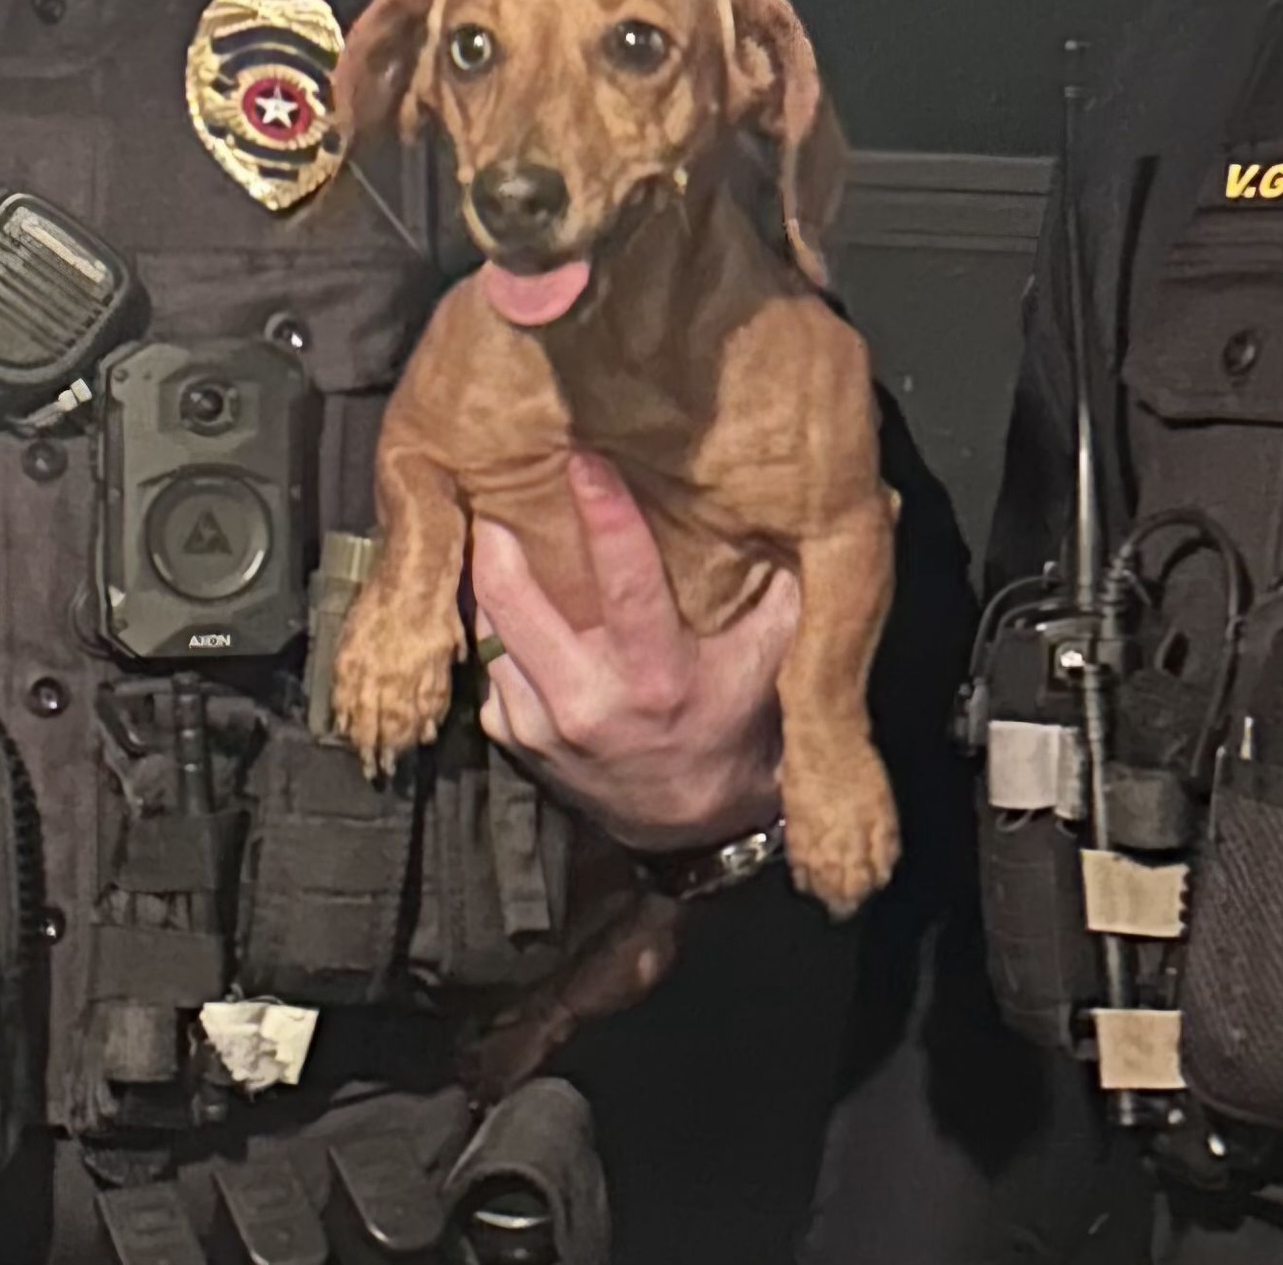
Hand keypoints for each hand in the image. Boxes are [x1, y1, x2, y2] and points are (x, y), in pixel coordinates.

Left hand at [472, 453, 799, 850]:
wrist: (692, 825)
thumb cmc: (736, 721)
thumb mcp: (770, 658)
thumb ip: (780, 585)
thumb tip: (796, 505)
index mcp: (658, 676)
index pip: (625, 581)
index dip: (603, 514)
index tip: (582, 457)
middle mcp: (589, 701)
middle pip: (515, 597)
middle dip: (497, 535)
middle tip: (495, 483)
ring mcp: (541, 724)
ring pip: (490, 625)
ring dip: (485, 572)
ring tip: (489, 520)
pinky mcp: (514, 737)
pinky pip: (488, 660)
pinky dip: (492, 620)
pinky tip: (500, 587)